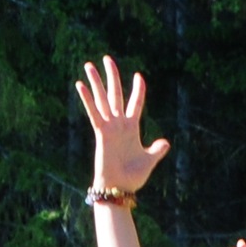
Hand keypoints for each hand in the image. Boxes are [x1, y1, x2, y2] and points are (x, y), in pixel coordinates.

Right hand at [74, 58, 170, 194]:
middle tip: (107, 58)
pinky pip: (94, 112)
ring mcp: (109, 127)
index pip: (135, 104)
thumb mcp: (149, 161)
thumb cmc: (132, 178)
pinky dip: (87, 99)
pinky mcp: (101, 132)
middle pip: (115, 94)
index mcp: (131, 129)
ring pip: (102, 99)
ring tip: (89, 64)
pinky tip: (80, 85)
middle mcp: (119, 124)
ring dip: (96, 82)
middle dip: (112, 76)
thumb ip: (156, 150)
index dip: (138, 90)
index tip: (138, 76)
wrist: (119, 188)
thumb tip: (165, 143)